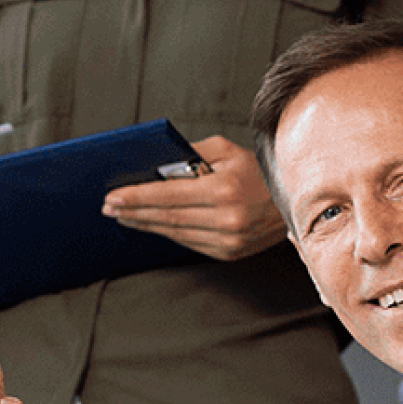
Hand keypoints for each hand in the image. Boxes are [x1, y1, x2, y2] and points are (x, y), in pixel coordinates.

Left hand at [100, 135, 284, 260]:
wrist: (294, 200)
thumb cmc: (258, 169)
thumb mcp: (226, 150)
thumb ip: (190, 154)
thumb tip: (155, 165)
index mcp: (224, 190)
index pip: (168, 196)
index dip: (136, 197)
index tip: (112, 197)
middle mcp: (227, 218)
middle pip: (166, 217)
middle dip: (133, 212)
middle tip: (108, 207)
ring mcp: (229, 240)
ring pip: (175, 233)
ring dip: (145, 224)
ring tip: (123, 216)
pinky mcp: (229, 253)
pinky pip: (189, 242)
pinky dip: (167, 233)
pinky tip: (151, 224)